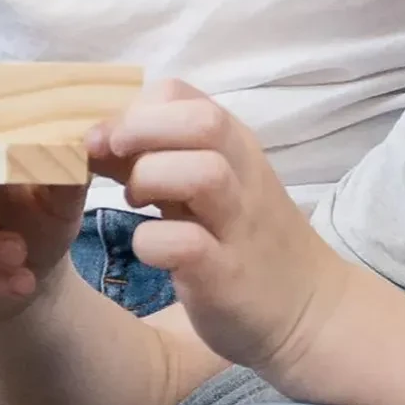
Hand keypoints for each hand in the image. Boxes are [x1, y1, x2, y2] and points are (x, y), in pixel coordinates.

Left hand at [101, 82, 365, 384]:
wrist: (308, 311)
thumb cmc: (245, 240)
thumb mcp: (209, 187)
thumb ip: (161, 158)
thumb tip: (96, 139)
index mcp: (233, 146)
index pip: (178, 93)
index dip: (132, 110)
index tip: (108, 143)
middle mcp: (242, 176)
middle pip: (201, 121)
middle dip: (140, 130)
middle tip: (109, 161)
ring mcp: (239, 225)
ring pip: (203, 173)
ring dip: (150, 180)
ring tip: (134, 202)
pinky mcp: (228, 274)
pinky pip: (188, 244)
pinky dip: (152, 242)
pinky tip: (149, 248)